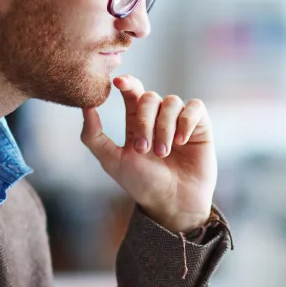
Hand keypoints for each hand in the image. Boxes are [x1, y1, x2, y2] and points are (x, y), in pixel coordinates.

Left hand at [82, 75, 217, 232]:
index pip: (132, 92)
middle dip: (145, 122)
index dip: (126, 83)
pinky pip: (195, 107)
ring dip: (164, 128)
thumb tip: (85, 106)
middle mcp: (158, 117)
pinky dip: (186, 122)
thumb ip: (93, 136)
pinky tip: (182, 142)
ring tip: (164, 153)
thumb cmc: (142, 185)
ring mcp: (179, 120)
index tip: (118, 83)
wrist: (173, 203)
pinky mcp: (200, 126)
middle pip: (149, 97)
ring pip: (171, 102)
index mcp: (136, 122)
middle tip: (144, 150)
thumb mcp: (112, 161)